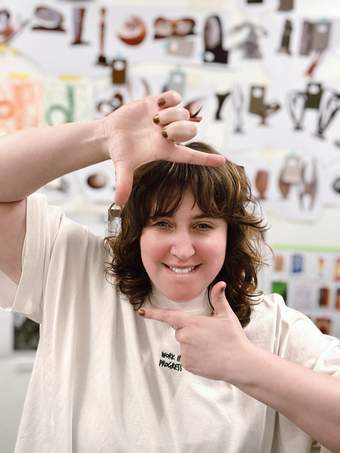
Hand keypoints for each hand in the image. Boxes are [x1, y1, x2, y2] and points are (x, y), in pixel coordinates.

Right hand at [101, 90, 224, 205]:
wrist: (111, 135)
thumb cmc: (120, 153)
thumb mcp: (122, 167)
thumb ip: (123, 183)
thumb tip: (118, 203)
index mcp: (167, 151)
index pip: (191, 156)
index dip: (207, 159)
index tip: (223, 162)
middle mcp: (171, 135)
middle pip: (192, 131)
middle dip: (180, 129)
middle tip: (161, 132)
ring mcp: (166, 118)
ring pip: (183, 113)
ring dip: (170, 115)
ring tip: (154, 119)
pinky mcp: (159, 103)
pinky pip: (175, 97)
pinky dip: (169, 99)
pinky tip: (157, 104)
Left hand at [139, 281, 254, 382]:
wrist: (240, 364)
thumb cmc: (233, 337)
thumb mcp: (226, 315)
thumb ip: (219, 298)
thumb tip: (220, 283)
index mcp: (191, 323)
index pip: (168, 316)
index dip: (153, 313)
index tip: (141, 311)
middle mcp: (184, 338)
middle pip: (180, 331)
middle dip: (191, 331)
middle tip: (209, 335)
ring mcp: (185, 353)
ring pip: (184, 345)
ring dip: (194, 345)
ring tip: (211, 347)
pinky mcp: (188, 365)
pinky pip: (188, 358)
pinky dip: (196, 357)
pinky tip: (209, 357)